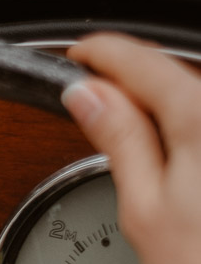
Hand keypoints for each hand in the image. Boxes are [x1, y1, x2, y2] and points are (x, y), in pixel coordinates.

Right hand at [63, 34, 200, 263]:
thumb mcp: (144, 207)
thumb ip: (119, 139)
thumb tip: (88, 96)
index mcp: (199, 118)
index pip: (141, 61)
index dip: (100, 56)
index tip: (76, 58)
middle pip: (172, 76)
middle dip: (127, 84)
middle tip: (87, 100)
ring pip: (190, 102)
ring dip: (156, 108)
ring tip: (123, 132)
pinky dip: (180, 131)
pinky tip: (166, 155)